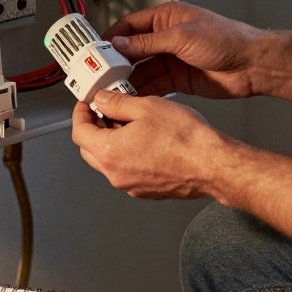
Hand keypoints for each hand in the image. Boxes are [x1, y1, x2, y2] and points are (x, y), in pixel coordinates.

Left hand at [71, 91, 231, 199]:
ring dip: (112, 142)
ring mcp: (131, 186)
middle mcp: (116, 174)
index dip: (80, 114)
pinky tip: (145, 140)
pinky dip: (127, 156)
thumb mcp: (146, 106)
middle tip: (106, 112)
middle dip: (94, 129)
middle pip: (89, 150)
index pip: (79, 133)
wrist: (212, 165)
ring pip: (109, 162)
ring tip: (131, 123)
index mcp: (109, 152)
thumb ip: (116, 103)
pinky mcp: (146, 191)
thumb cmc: (185, 139)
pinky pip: (127, 172)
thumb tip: (102, 100)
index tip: (86, 105)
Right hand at [104, 3, 267, 99]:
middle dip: (117, 62)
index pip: (130, 25)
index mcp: (167, 18)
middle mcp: (167, 38)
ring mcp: (172, 59)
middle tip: (100, 73)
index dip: (112, 37)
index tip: (97, 50)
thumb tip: (122, 44)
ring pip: (142, 70)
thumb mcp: (182, 37)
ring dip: (129, 80)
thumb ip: (149, 42)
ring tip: (114, 88)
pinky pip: (155, 85)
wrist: (252, 65)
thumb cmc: (227, 39)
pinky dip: (143, 91)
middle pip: (133, 50)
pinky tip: (133, 97)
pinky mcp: (179, 79)